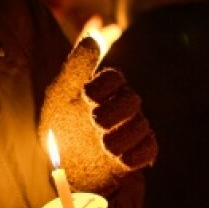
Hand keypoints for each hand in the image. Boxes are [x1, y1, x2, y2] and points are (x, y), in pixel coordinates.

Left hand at [40, 36, 157, 194]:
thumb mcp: (59, 97)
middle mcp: (122, 106)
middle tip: (95, 122)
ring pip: (140, 126)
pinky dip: (137, 155)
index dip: (103, 85)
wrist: (64, 168)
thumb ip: (75, 68)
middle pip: (132, 100)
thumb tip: (92, 40)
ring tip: (104, 147)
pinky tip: (121, 160)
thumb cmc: (61, 127)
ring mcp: (131, 129)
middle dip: (114, 111)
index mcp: (104, 89)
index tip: (86, 96)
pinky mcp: (138, 152)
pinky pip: (148, 149)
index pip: (114, 78)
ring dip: (122, 137)